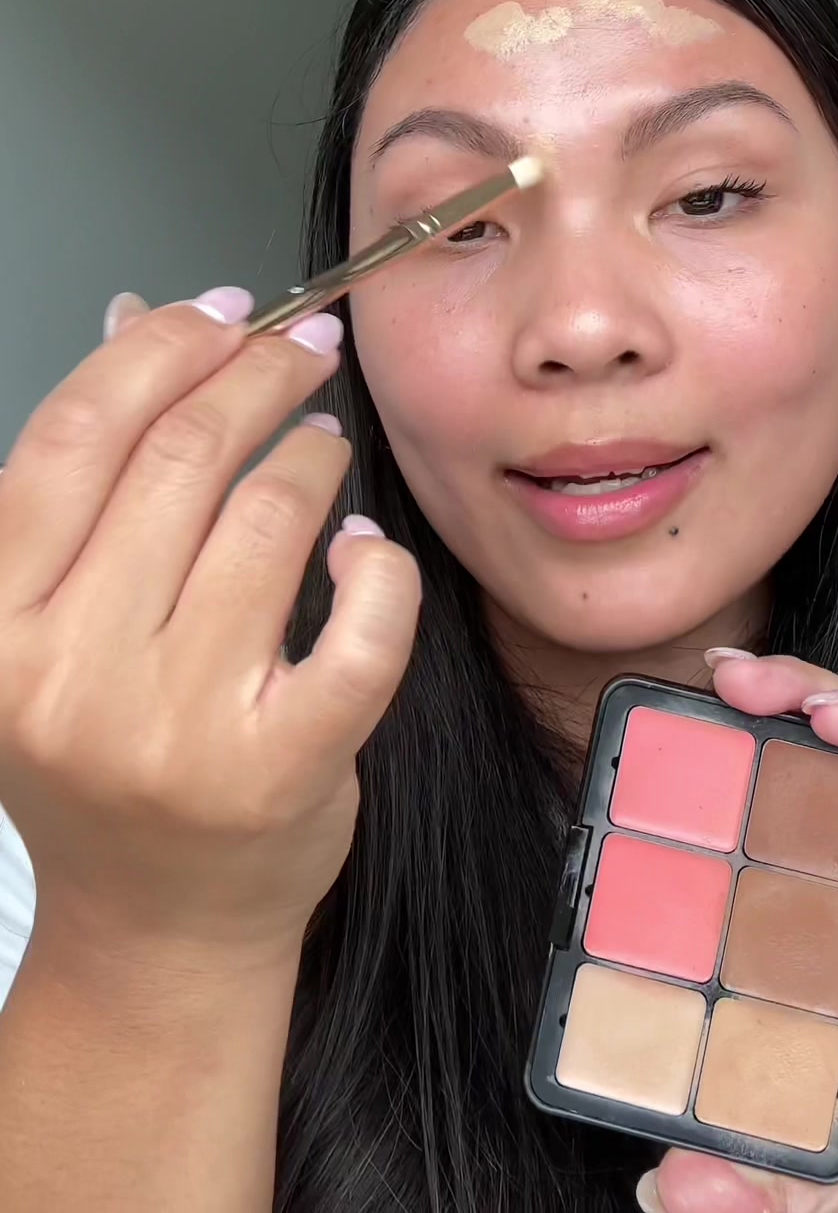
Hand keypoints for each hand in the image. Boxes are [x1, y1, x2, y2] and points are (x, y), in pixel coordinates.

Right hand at [0, 289, 419, 967]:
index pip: (71, 437)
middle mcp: (71, 675)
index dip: (157, 348)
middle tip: (301, 349)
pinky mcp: (281, 768)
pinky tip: (361, 551)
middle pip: (178, 461)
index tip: (223, 311)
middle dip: (256, 376)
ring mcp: (176, 728)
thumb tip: (135, 318)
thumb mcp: (58, 618)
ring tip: (321, 447)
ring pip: (272, 520)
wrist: (155, 928)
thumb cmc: (110, 761)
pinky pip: (361, 627)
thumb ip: (92, 477)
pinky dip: (378, 566)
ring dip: (314, 457)